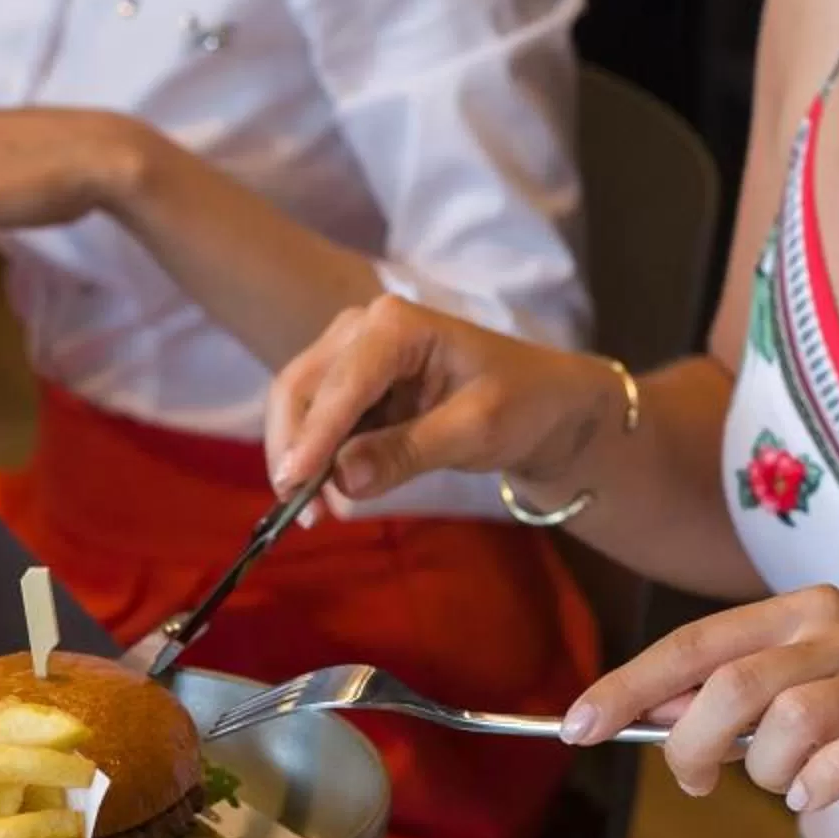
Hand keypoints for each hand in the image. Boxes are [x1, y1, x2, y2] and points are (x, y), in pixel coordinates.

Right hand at [265, 293, 618, 502]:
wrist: (544, 402)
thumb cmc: (522, 404)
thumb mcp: (474, 431)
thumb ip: (406, 452)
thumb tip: (341, 480)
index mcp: (397, 325)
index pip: (343, 383)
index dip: (314, 436)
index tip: (294, 485)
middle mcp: (363, 327)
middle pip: (302, 387)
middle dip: (293, 449)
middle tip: (300, 511)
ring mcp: (352, 353)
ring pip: (300, 404)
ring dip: (297, 457)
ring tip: (312, 511)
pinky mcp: (352, 383)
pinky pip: (317, 419)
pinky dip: (313, 456)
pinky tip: (323, 493)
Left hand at [566, 584, 838, 827]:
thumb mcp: (805, 692)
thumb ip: (732, 697)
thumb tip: (649, 711)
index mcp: (801, 614)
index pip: (693, 644)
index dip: (628, 687)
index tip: (577, 727)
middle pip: (729, 686)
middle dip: (689, 744)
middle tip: (693, 780)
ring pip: (782, 724)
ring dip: (764, 771)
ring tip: (786, 783)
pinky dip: (816, 786)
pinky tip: (819, 796)